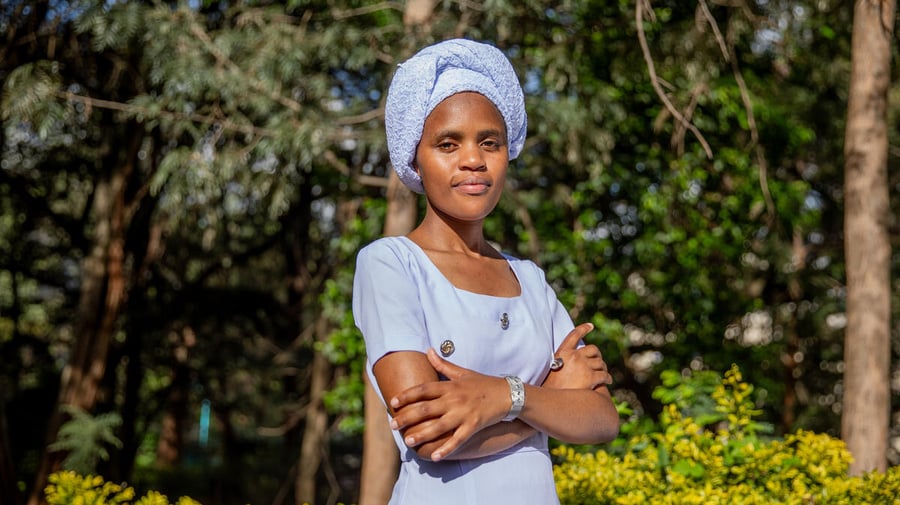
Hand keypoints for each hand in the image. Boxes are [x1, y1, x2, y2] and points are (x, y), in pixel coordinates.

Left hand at [388, 348, 508, 460]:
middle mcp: (454, 399)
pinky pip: (458, 439)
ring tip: (408, 441)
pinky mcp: (473, 426)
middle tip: (392, 425)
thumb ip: (443, 364)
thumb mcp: (463, 372)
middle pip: (426, 409)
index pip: (424, 389)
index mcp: (450, 386)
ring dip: (422, 434)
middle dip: (407, 417)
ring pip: (438, 426)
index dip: (407, 395)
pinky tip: (435, 457)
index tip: (393, 402)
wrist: (508, 394)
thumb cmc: (483, 384)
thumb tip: (428, 350)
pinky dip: (446, 448)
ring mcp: (464, 414)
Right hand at [542, 323, 612, 390]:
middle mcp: (574, 356)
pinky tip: (608, 381)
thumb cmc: (550, 390)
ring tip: (604, 373)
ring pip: (600, 363)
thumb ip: (562, 364)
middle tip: (599, 361)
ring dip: (603, 368)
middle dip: (597, 354)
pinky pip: (604, 375)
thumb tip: (569, 366)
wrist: (551, 402)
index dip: (583, 329)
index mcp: (562, 353)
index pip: (574, 336)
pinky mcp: (590, 377)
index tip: (591, 326)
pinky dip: (607, 378)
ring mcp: (583, 366)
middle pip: (592, 349)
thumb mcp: (551, 370)